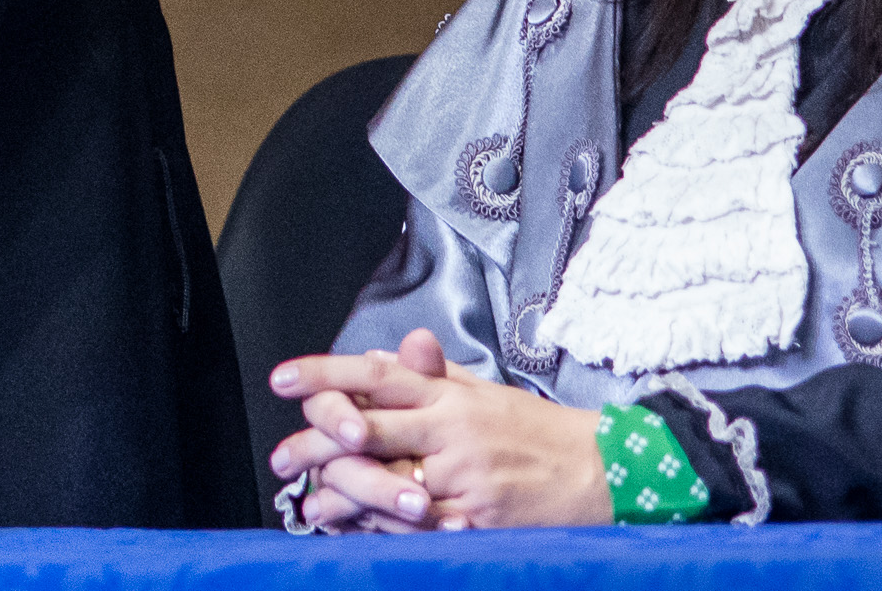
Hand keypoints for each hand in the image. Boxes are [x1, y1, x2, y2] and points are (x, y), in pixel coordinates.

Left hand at [268, 331, 610, 529]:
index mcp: (449, 396)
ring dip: (339, 496)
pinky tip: (356, 531)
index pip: (374, 376)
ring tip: (310, 503)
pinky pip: (416, 528)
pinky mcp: (476, 520)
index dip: (323, 375)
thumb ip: (432, 375)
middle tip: (280, 457)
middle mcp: (450, 431)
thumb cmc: (537, 432)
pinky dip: (382, 530)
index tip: (282, 380)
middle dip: (314, 444)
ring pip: (383, 484)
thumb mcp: (484, 392)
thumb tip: (390, 351)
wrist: (601, 472)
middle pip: (365, 431)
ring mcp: (462, 479)